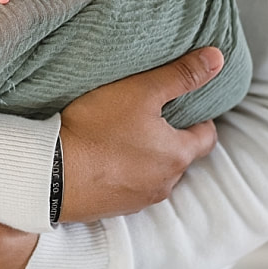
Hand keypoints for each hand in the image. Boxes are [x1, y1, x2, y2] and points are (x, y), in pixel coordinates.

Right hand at [58, 47, 222, 221]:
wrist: (49, 173)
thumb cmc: (96, 129)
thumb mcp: (141, 91)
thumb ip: (180, 75)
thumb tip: (217, 59)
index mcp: (178, 155)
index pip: (207, 136)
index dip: (198, 118)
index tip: (182, 106)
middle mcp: (164, 184)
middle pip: (179, 157)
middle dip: (168, 138)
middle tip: (147, 116)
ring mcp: (137, 200)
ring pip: (153, 174)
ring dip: (144, 159)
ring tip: (120, 135)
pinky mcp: (111, 209)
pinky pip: (126, 188)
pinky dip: (121, 174)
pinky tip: (101, 157)